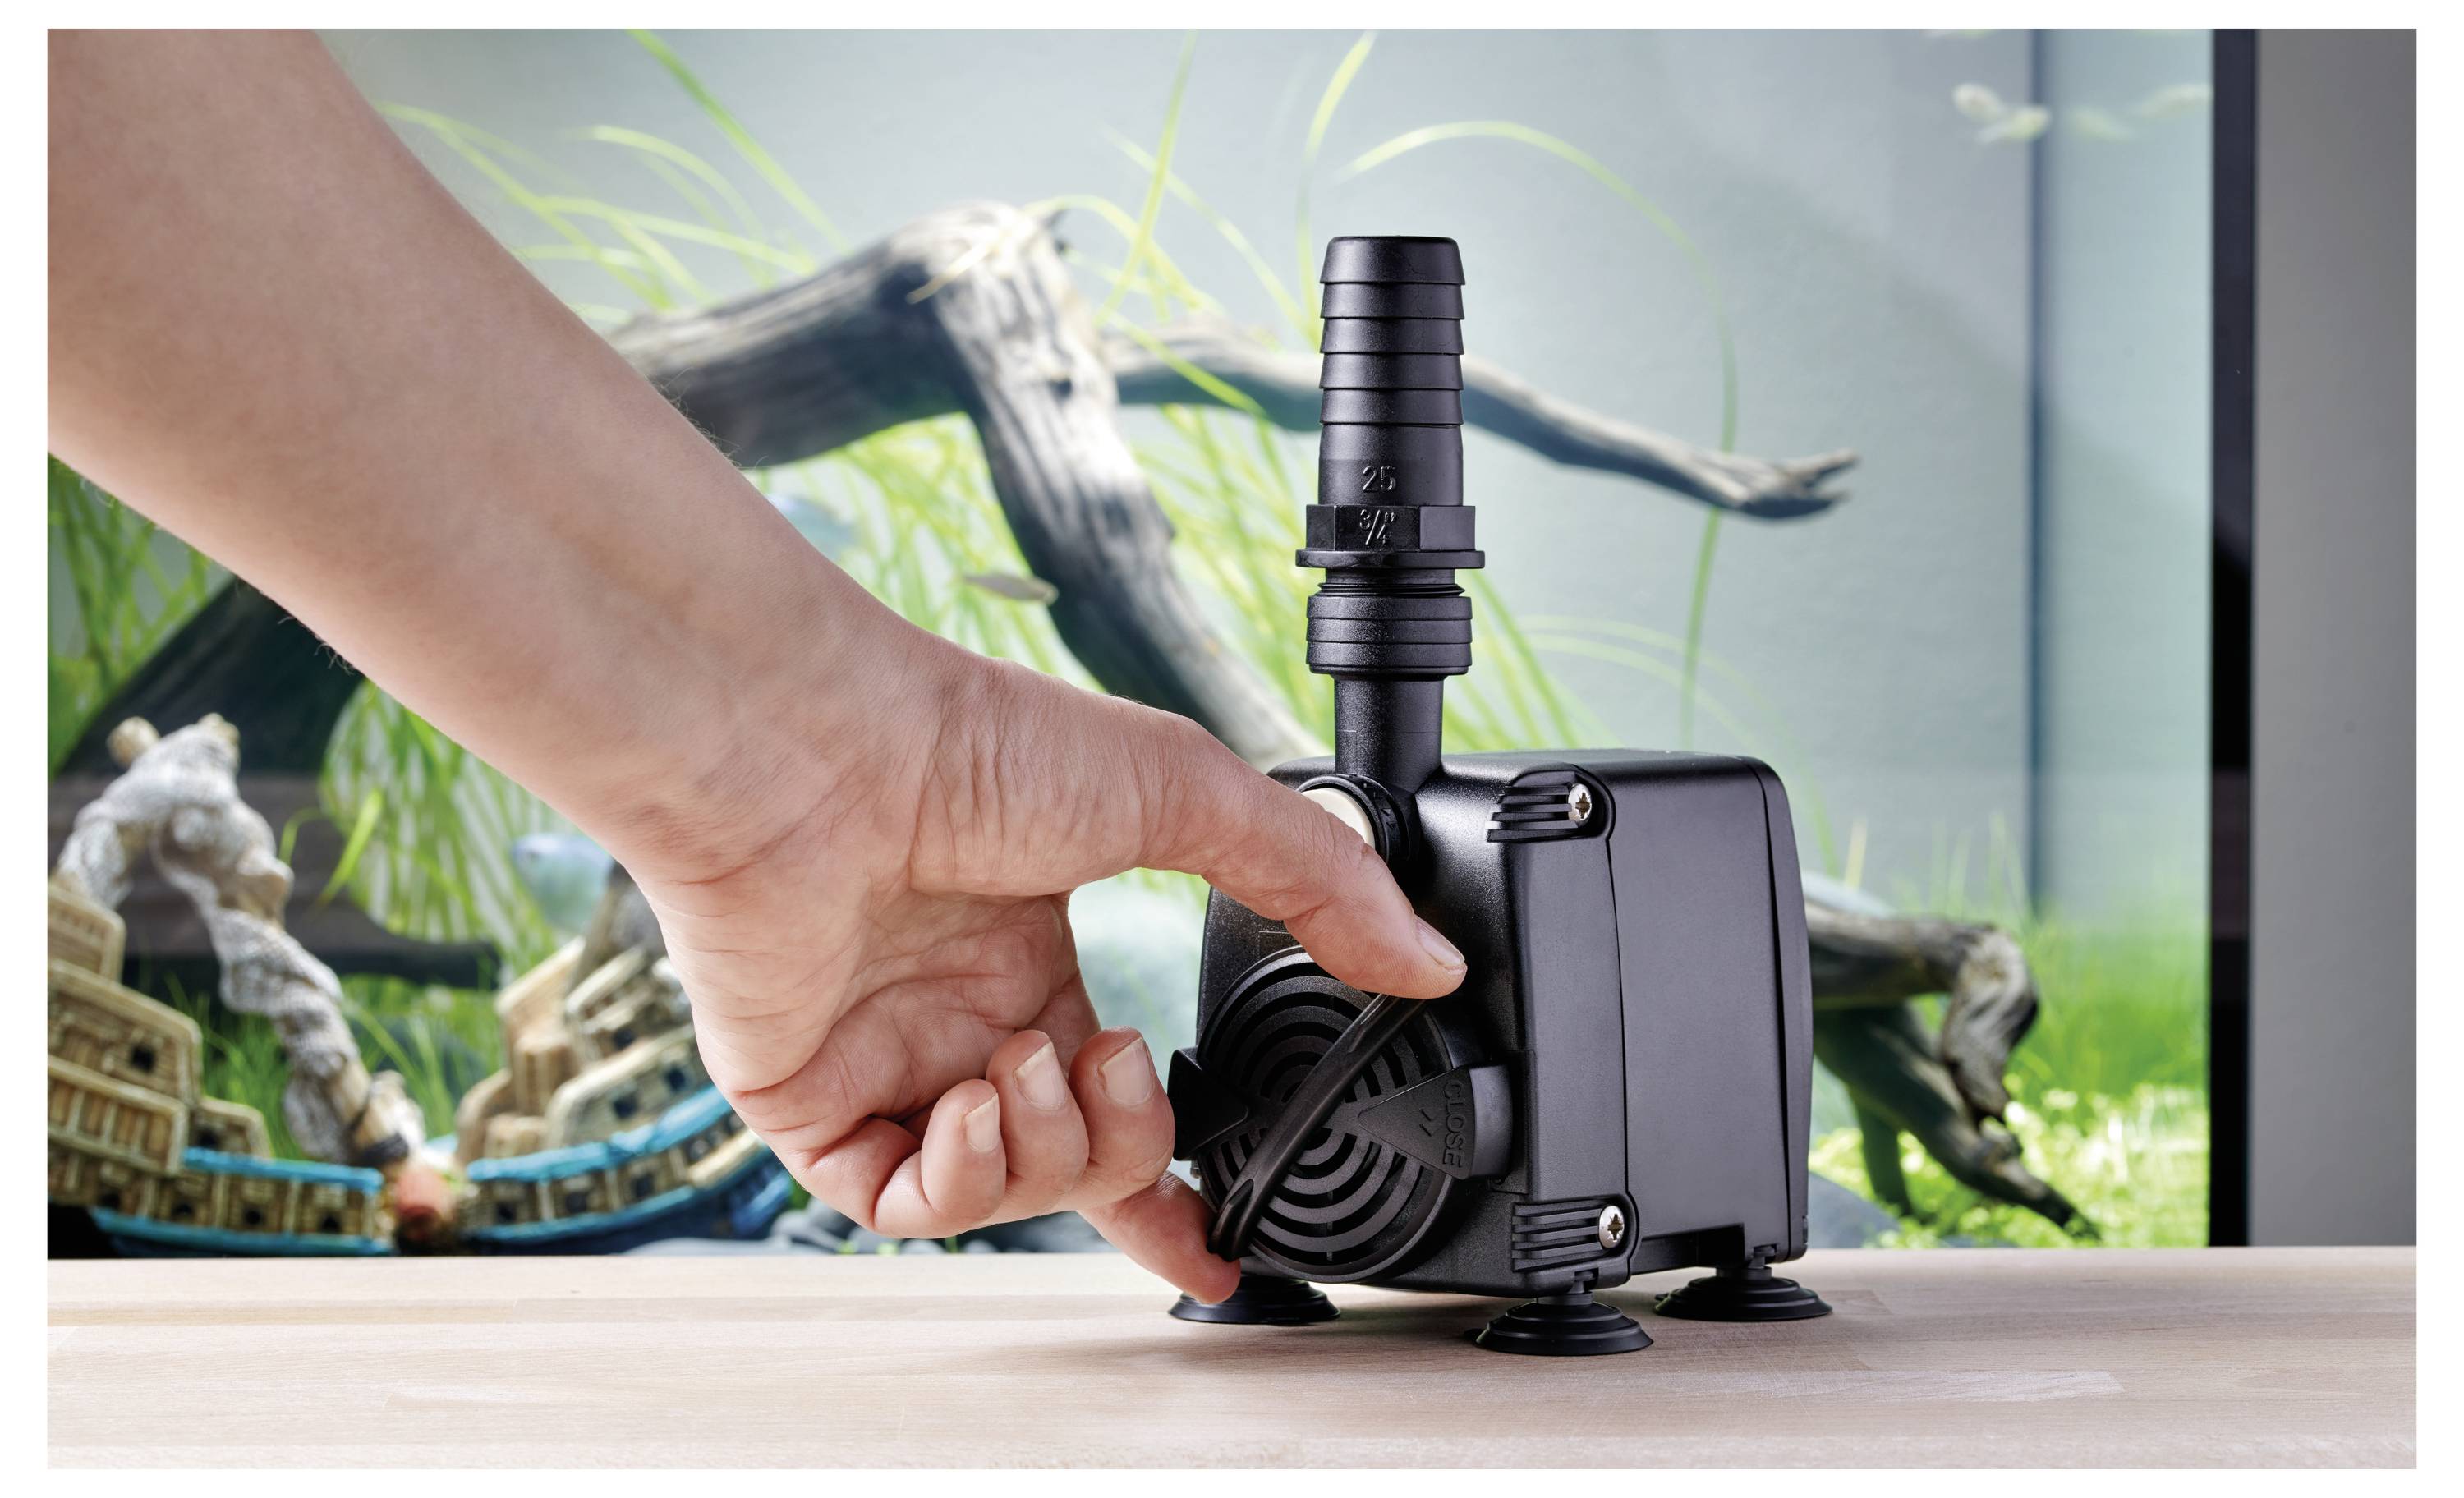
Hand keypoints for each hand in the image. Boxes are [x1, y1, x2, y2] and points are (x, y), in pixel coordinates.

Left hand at [621, 630, 1467, 1298]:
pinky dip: (963, 1177)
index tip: (1217, 1250)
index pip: (1115, 1109)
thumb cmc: (973, 743)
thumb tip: (1426, 959)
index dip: (1170, 1191)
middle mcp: (959, 1020)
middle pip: (1077, 1162)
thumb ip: (1315, 883)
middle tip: (1117, 1059)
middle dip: (1128, 1143)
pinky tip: (976, 1098)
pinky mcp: (808, 1105)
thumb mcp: (1189, 797)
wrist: (821, 750)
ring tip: (1032, 1055)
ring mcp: (884, 1065)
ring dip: (1048, 1144)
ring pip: (999, 1193)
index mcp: (1035, 961)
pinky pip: (900, 1207)